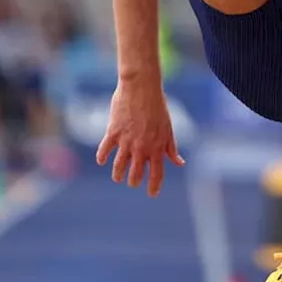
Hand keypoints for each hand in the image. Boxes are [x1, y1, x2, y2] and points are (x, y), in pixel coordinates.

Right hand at [95, 80, 184, 195]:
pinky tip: (102, 161)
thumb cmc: (157, 106)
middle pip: (135, 174)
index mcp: (157, 147)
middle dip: (134, 181)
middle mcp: (141, 147)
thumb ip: (171, 148)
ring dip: (118, 175)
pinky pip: (104, 150)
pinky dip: (102, 158)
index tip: (152, 194)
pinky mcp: (113, 132)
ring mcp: (126, 141)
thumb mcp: (168, 128)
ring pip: (118, 166)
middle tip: (133, 183)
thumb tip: (179, 162)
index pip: (157, 174)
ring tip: (117, 178)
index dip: (154, 186)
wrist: (141, 87)